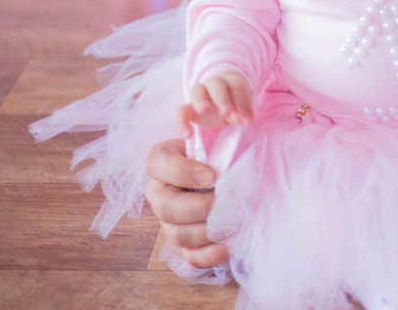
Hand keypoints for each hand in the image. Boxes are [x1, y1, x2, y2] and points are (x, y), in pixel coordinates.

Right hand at [144, 138, 229, 267]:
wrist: (240, 175)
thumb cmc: (229, 152)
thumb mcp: (222, 140)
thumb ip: (220, 144)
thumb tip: (227, 163)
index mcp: (165, 161)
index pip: (157, 163)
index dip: (183, 172)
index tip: (212, 175)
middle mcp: (161, 193)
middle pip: (166, 208)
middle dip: (200, 207)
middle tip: (227, 203)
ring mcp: (170, 221)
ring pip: (177, 234)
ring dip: (210, 230)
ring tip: (236, 219)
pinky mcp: (186, 243)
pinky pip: (191, 256)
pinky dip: (214, 252)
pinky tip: (233, 241)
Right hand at [176, 71, 253, 135]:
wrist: (221, 100)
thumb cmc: (233, 100)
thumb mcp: (240, 106)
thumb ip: (241, 112)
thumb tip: (243, 121)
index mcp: (230, 80)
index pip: (237, 86)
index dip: (242, 102)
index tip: (247, 120)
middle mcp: (214, 83)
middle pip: (216, 84)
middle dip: (221, 98)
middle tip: (226, 112)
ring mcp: (199, 93)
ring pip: (196, 90)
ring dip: (200, 100)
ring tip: (203, 110)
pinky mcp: (189, 108)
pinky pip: (181, 111)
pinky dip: (182, 121)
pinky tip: (188, 134)